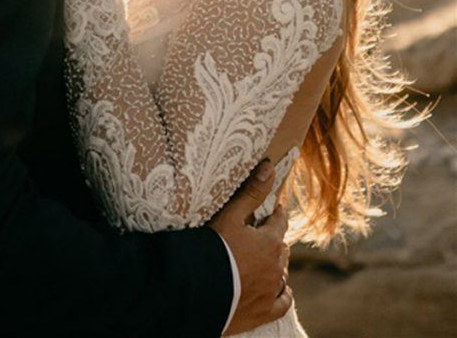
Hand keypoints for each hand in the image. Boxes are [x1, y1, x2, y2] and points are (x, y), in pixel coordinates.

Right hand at [209, 160, 292, 334]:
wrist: (198, 291)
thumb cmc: (213, 249)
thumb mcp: (229, 215)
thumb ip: (251, 192)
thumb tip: (270, 167)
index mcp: (270, 243)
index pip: (279, 222)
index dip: (277, 214)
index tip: (276, 209)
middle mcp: (276, 268)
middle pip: (281, 248)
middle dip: (275, 240)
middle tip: (264, 234)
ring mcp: (270, 292)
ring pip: (282, 274)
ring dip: (276, 265)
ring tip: (267, 260)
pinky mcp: (263, 312)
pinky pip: (282, 303)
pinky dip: (282, 294)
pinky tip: (280, 290)